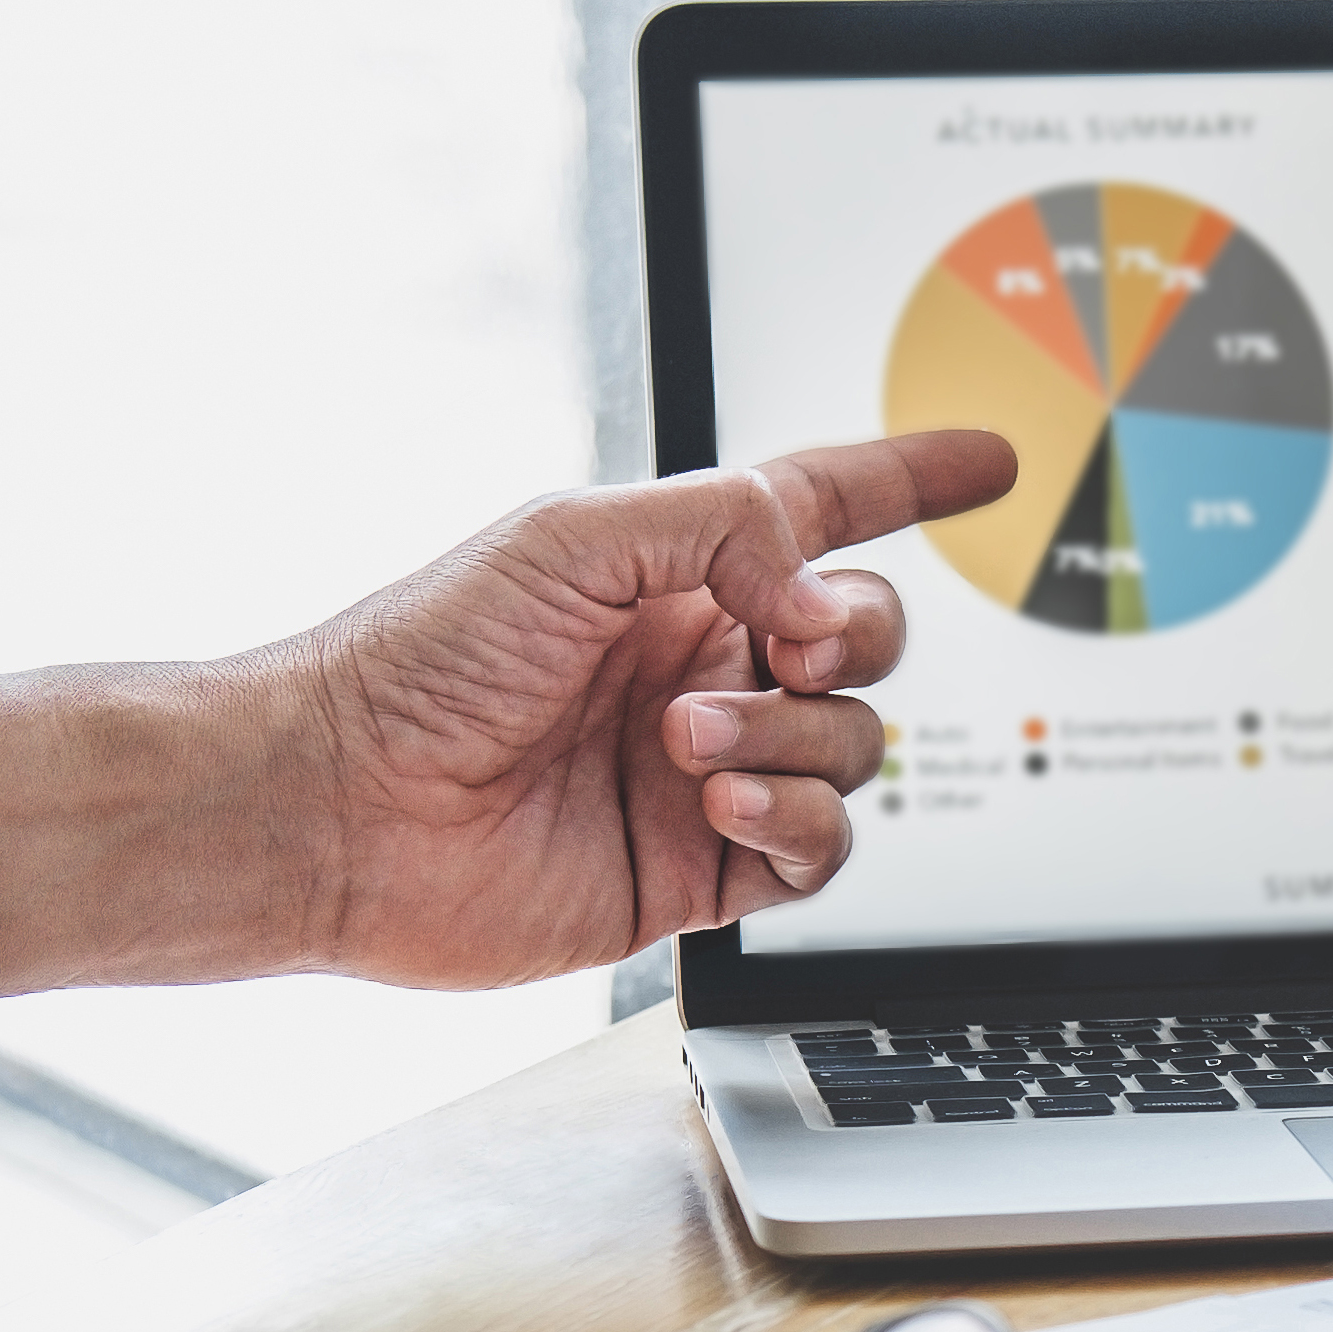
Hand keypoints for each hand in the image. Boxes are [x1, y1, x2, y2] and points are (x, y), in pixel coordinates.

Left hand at [0, 430, 1015, 995]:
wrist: (342, 810)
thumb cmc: (421, 660)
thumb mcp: (576, 536)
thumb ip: (728, 527)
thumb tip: (825, 590)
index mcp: (679, 572)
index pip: (824, 510)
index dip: (913, 479)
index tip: (990, 460)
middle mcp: (707, 665)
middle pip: (867, 638)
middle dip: (852, 637)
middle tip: (787, 643)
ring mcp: (711, 771)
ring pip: (853, 749)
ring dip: (792, 741)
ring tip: (688, 747)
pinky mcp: (704, 871)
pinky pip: (821, 850)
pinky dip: (794, 825)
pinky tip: (719, 812)